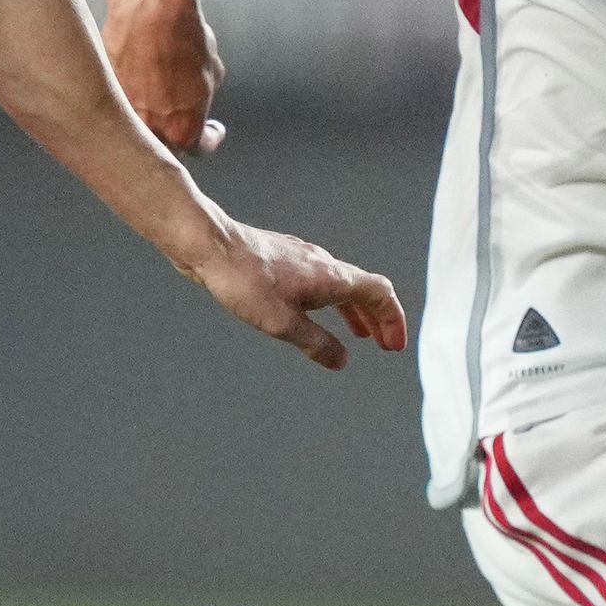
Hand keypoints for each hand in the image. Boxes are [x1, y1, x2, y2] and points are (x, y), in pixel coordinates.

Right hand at [106, 0, 225, 156]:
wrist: (149, 11)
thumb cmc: (182, 38)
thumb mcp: (210, 70)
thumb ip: (202, 94)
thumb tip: (197, 93)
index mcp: (181, 130)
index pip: (197, 148)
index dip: (207, 138)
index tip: (209, 131)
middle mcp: (148, 130)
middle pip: (162, 147)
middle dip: (173, 132)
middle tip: (178, 116)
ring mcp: (120, 113)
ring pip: (135, 126)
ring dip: (146, 115)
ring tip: (152, 93)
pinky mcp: (101, 91)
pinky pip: (115, 102)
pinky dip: (125, 93)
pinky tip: (133, 75)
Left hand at [199, 225, 408, 370]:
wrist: (211, 246)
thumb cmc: (243, 280)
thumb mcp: (283, 324)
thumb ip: (316, 343)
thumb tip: (341, 360)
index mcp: (332, 277)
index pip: (380, 293)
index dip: (393, 319)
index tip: (394, 342)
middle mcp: (323, 263)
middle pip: (365, 289)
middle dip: (378, 319)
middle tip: (382, 343)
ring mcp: (304, 258)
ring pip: (341, 284)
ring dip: (354, 310)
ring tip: (358, 332)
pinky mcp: (284, 259)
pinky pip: (320, 280)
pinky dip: (331, 300)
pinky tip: (316, 310)